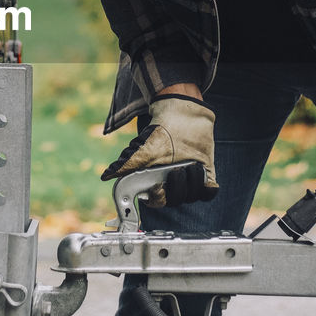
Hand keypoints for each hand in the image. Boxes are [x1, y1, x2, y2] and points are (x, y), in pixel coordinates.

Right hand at [100, 94, 216, 206]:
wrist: (184, 114)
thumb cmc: (162, 130)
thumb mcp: (144, 147)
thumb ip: (126, 164)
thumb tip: (106, 176)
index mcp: (156, 180)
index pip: (157, 201)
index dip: (157, 199)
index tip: (158, 189)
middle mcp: (172, 183)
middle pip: (175, 200)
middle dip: (176, 187)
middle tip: (176, 171)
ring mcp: (190, 179)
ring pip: (192, 195)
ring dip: (192, 182)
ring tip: (190, 165)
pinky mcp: (205, 173)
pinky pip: (209, 193)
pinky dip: (208, 189)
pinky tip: (204, 179)